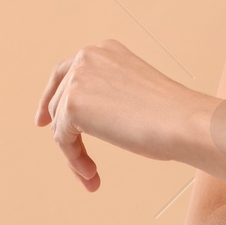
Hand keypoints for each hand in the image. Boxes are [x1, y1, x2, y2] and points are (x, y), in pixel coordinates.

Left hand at [35, 39, 187, 191]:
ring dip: (74, 152)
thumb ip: (106, 95)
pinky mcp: (71, 104)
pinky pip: (63, 140)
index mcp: (106, 50)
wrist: (182, 121)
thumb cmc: (171, 114)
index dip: (51, 97)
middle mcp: (88, 57)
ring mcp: (78, 79)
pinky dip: (75, 159)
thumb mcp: (134, 93)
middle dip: (67, 134)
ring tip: (93, 174)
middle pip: (60, 101)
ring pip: (60, 123)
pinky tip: (92, 174)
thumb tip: (81, 117)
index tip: (43, 121)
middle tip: (78, 163)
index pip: (67, 72)